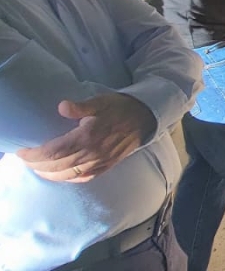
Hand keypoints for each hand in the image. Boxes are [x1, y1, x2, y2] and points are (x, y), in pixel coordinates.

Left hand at [16, 94, 156, 182]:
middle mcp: (93, 153)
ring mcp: (100, 162)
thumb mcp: (100, 101)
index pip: (55, 151)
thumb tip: (61, 107)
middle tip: (24, 160)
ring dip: (49, 174)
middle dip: (37, 165)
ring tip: (37, 168)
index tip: (22, 151)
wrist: (145, 118)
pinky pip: (84, 177)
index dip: (35, 154)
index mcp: (88, 137)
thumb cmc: (120, 107)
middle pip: (57, 165)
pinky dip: (68, 179)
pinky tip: (61, 175)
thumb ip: (81, 106)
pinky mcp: (107, 166)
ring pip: (68, 175)